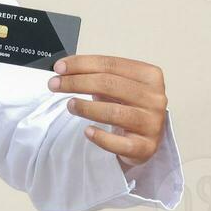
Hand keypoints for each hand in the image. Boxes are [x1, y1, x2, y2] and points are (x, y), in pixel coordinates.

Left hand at [47, 54, 167, 169]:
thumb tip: (64, 70)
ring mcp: (152, 123)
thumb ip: (97, 76)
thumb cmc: (128, 107)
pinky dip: (102, 137)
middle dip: (77, 82)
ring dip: (86, 108)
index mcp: (150, 76)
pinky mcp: (146, 146)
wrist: (145, 138)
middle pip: (110, 85)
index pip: (111, 65)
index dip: (82, 64)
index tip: (59, 67)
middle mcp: (155, 98)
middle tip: (55, 84)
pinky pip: (121, 143)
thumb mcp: (117, 86)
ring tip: (70, 105)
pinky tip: (88, 131)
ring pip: (114, 112)